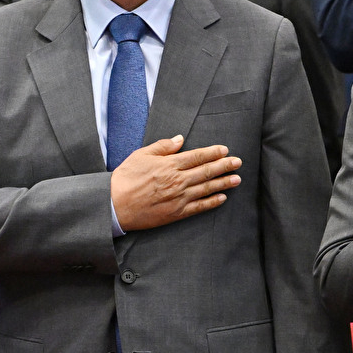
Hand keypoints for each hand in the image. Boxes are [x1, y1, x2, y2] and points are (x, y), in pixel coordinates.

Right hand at [110, 135, 240, 230]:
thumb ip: (162, 147)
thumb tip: (179, 139)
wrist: (115, 204)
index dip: (213, 152)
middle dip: (224, 166)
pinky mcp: (176, 212)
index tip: (225, 150)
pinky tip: (222, 198)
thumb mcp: (141, 155)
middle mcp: (177, 180)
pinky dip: (212, 202)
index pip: (197, 156)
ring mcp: (179, 197)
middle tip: (238, 162)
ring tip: (236, 179)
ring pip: (206, 188)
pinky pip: (199, 207)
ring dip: (223, 183)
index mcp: (169, 165)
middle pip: (206, 171)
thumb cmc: (126, 178)